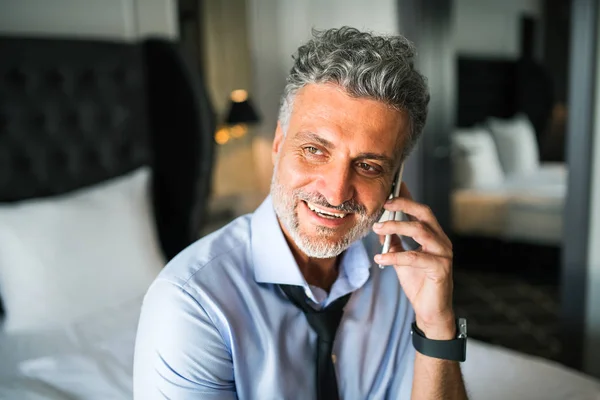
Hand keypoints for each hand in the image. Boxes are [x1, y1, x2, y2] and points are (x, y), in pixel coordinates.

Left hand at [372, 183, 454, 339]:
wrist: (430, 311)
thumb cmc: (418, 283)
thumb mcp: (402, 259)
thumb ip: (395, 243)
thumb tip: (380, 228)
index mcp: (434, 236)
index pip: (421, 211)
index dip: (407, 197)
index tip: (393, 186)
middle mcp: (441, 241)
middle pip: (425, 214)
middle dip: (404, 205)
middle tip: (384, 203)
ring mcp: (443, 254)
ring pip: (420, 231)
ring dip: (396, 227)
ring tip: (378, 228)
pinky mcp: (440, 269)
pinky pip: (415, 257)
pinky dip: (394, 256)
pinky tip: (379, 257)